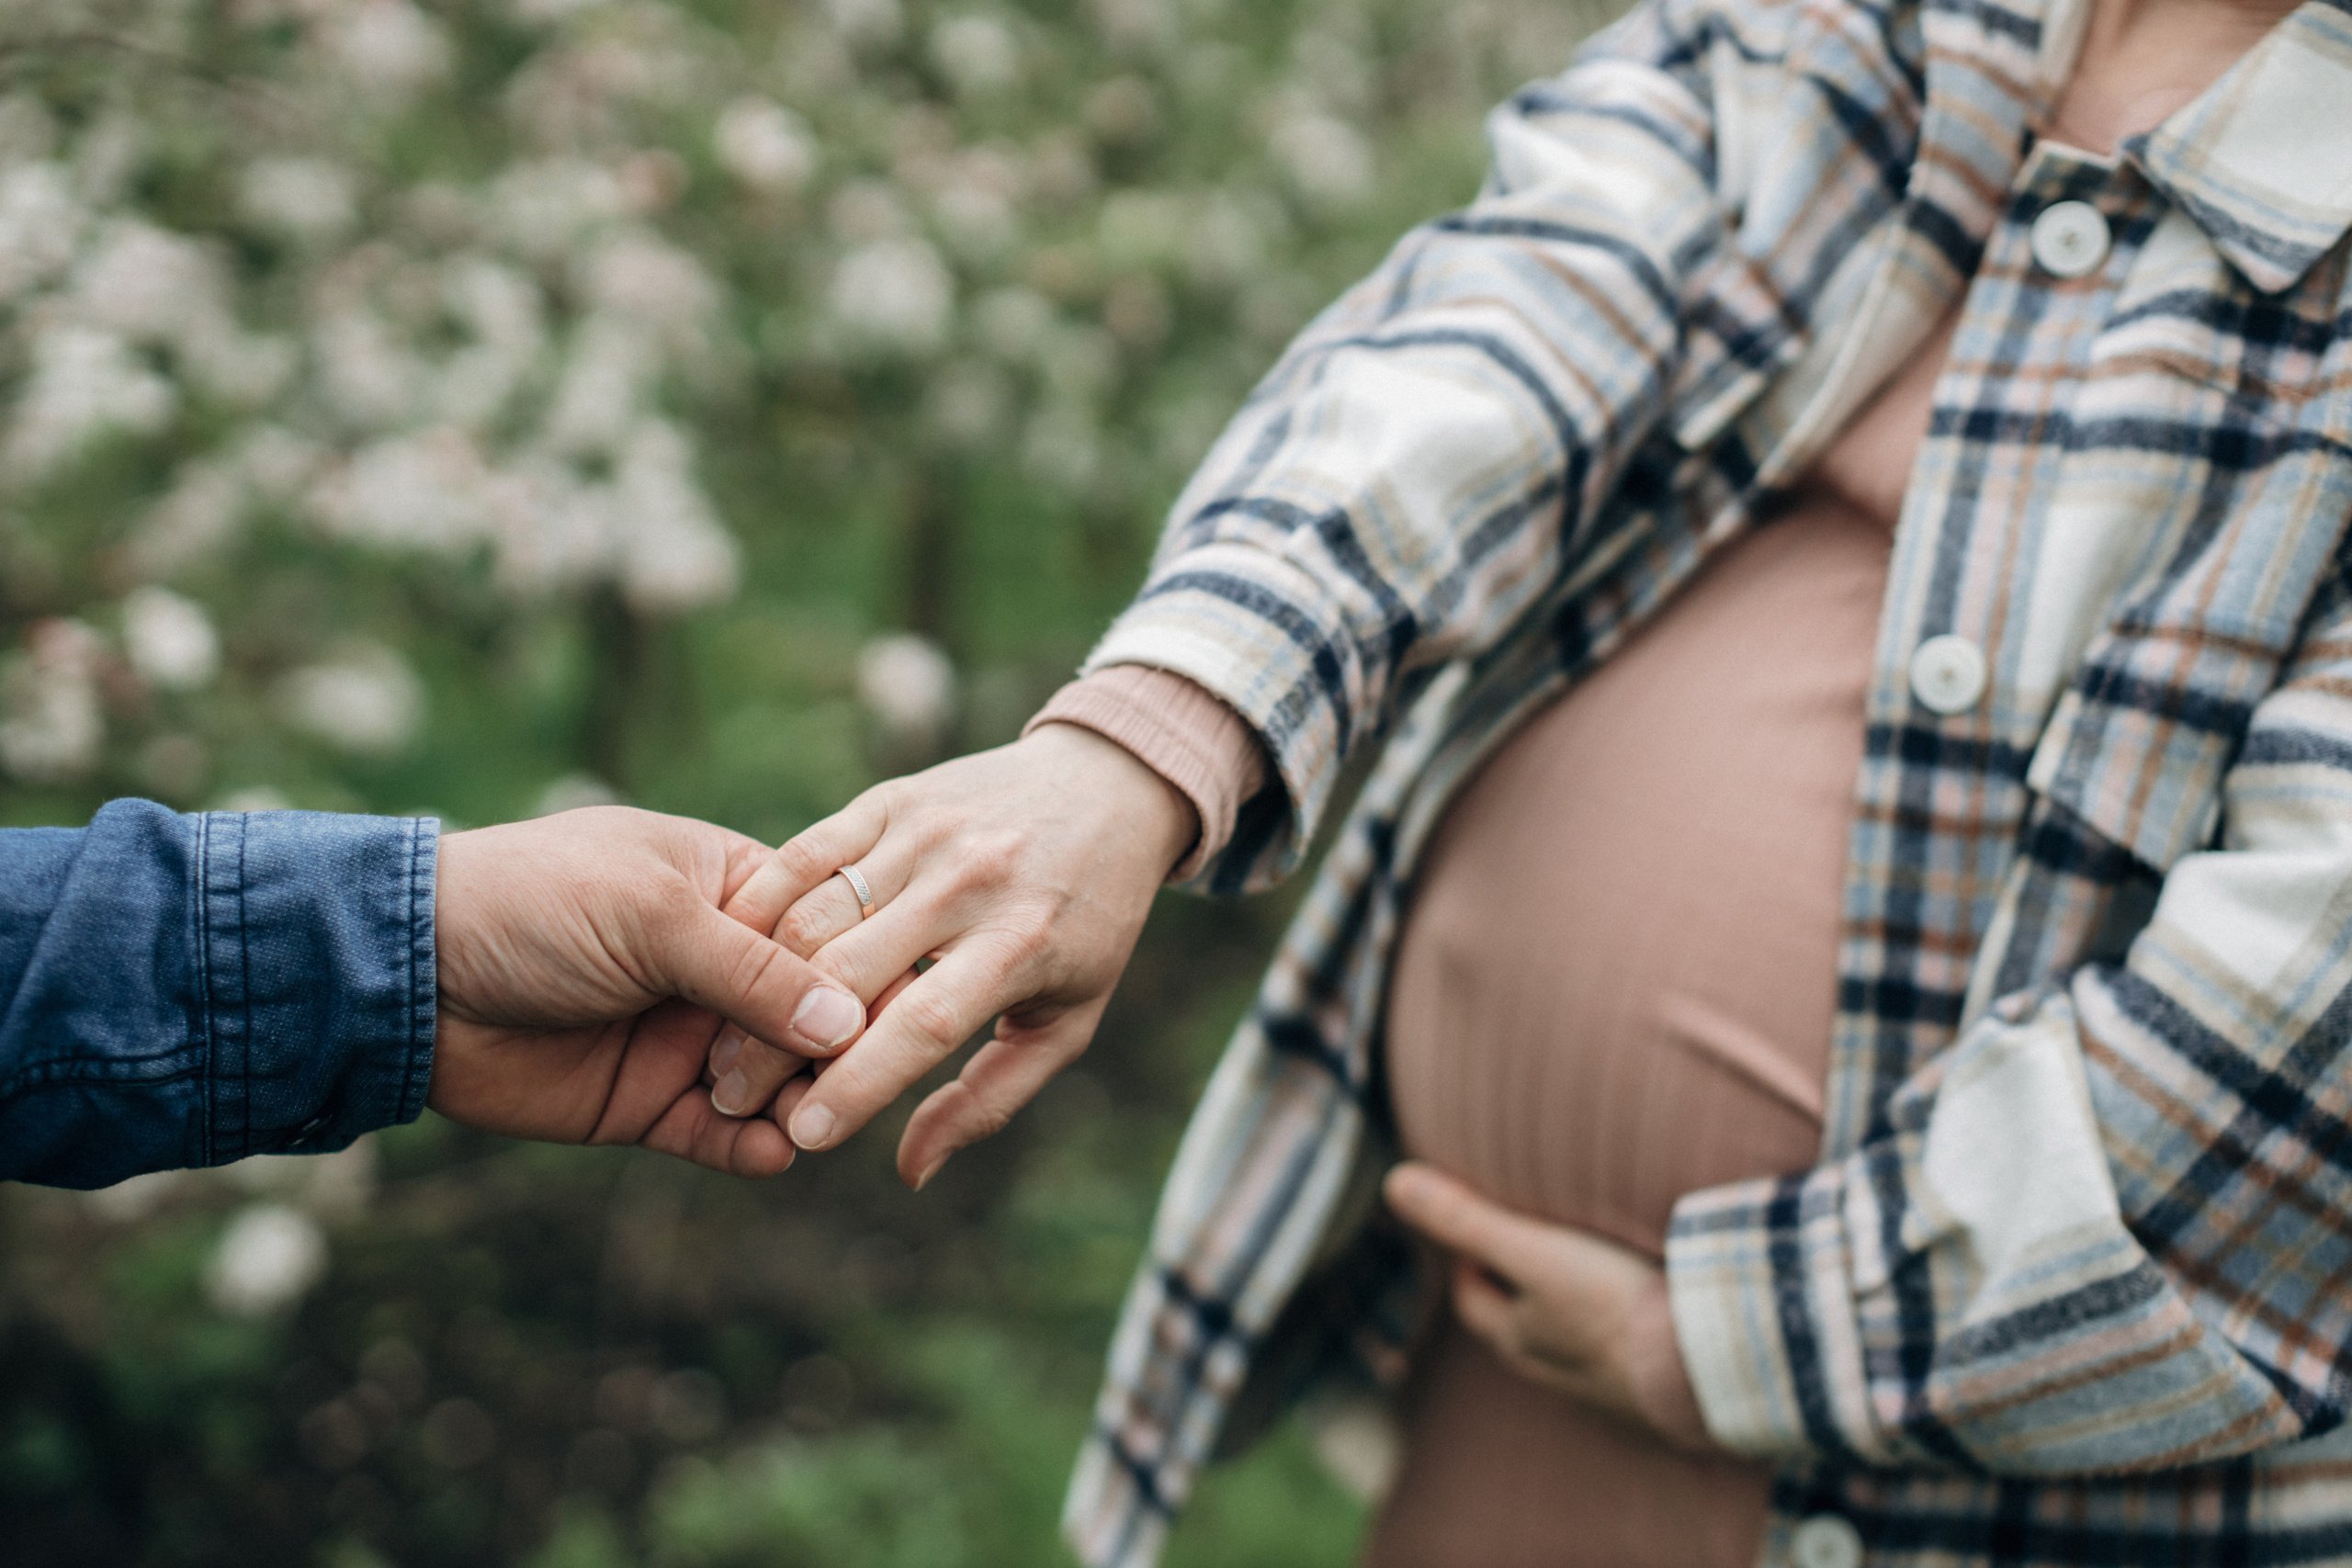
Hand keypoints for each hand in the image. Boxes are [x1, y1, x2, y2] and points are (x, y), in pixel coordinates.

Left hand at [428, 806, 869, 1177]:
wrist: (413, 977)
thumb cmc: (534, 905)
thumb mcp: (654, 918)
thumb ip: (757, 972)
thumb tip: (854, 1023)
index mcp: (734, 889)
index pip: (831, 934)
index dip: (863, 974)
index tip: (890, 1012)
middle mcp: (723, 965)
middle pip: (817, 1016)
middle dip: (831, 1049)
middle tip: (824, 1073)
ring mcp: (689, 1037)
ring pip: (779, 1081)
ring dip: (797, 1101)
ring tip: (799, 1118)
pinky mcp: (651, 1103)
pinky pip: (724, 1136)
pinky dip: (755, 1149)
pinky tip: (772, 1152)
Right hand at [706, 723, 1195, 1186]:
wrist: (1107, 788)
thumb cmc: (1087, 924)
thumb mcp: (1066, 1019)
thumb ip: (989, 1099)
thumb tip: (910, 1172)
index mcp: (1021, 944)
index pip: (922, 1026)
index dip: (857, 1087)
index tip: (803, 1138)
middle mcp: (969, 882)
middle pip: (846, 973)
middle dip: (777, 1046)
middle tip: (734, 1099)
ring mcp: (925, 833)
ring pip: (811, 915)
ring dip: (753, 984)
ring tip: (725, 1041)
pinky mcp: (890, 799)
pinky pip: (802, 855)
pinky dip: (757, 909)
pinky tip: (730, 957)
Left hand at [1384, 1162, 1717, 1451]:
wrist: (1705, 1372)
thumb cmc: (1612, 1307)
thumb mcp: (1534, 1250)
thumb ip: (1467, 1218)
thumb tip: (1393, 1182)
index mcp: (1519, 1338)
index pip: (1472, 1298)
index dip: (1468, 1261)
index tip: (1478, 1227)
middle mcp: (1555, 1372)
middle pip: (1519, 1327)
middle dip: (1515, 1289)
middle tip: (1528, 1245)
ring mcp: (1608, 1389)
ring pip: (1573, 1348)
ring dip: (1572, 1316)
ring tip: (1589, 1278)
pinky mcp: (1656, 1396)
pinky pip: (1627, 1364)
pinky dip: (1625, 1339)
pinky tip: (1648, 1322)